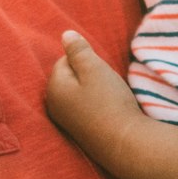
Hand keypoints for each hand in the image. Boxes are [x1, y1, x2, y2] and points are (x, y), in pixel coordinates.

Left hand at [43, 31, 149, 163]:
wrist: (124, 144)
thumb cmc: (109, 102)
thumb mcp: (94, 69)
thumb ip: (79, 50)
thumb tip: (65, 34)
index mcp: (53, 87)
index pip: (65, 60)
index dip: (86, 62)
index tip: (101, 74)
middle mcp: (53, 105)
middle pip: (69, 77)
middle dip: (87, 76)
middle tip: (106, 86)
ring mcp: (64, 121)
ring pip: (77, 93)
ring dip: (92, 91)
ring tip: (108, 99)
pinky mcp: (77, 132)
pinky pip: (83, 109)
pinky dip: (94, 107)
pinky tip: (107, 112)